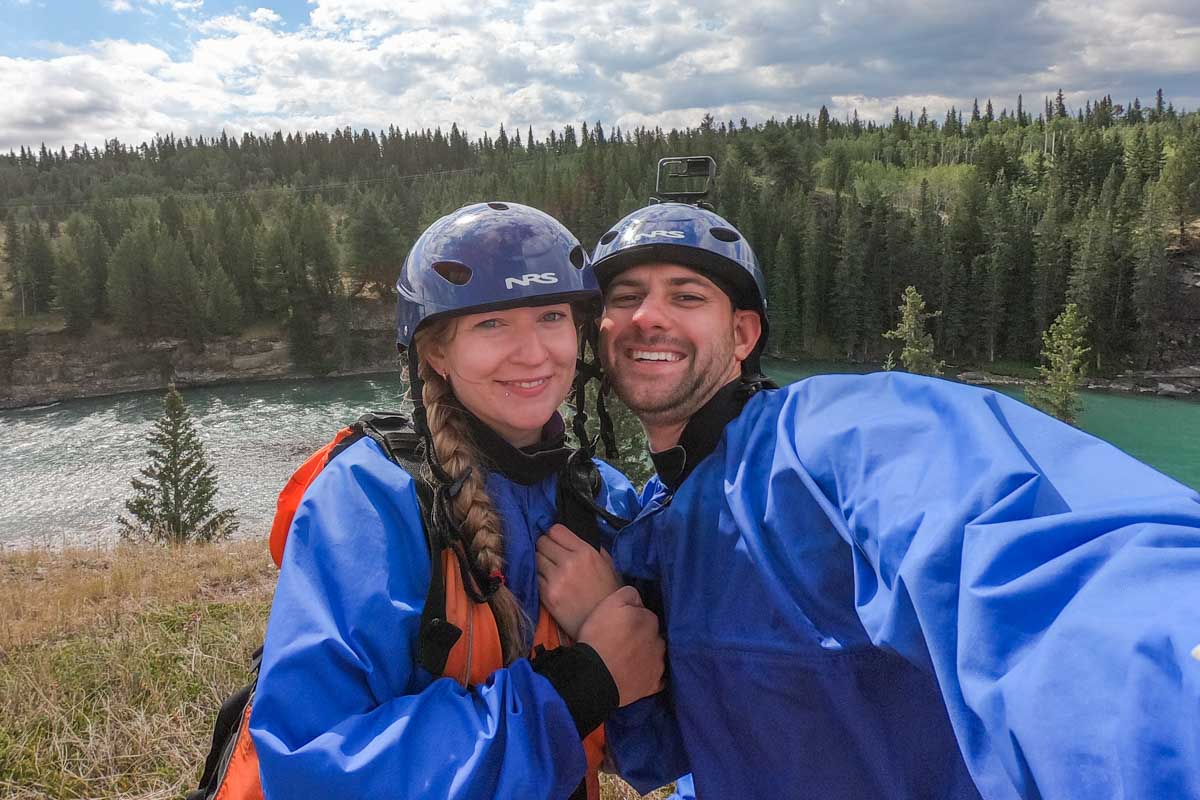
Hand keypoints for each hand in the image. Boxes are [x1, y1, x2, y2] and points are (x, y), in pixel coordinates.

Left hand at [536, 523, 621, 638]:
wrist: (606, 626)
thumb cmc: (608, 593)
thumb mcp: (608, 564)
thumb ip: (590, 548)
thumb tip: (570, 539)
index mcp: (585, 552)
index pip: (555, 530)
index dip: (554, 536)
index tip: (556, 543)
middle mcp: (569, 562)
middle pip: (541, 542)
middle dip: (545, 548)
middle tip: (551, 557)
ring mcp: (556, 579)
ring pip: (535, 559)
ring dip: (540, 563)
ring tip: (549, 571)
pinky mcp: (547, 596)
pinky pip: (535, 578)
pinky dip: (539, 579)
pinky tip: (549, 584)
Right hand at [578, 586, 664, 706]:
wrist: (592, 677)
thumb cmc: (598, 638)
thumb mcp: (609, 604)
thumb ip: (629, 594)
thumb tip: (639, 600)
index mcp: (650, 620)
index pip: (644, 615)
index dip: (630, 619)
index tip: (618, 626)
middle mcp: (659, 642)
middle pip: (652, 635)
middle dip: (641, 637)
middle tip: (620, 643)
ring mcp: (657, 665)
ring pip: (655, 655)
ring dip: (645, 655)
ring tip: (625, 660)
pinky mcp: (653, 685)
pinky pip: (656, 678)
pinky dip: (648, 676)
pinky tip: (635, 675)